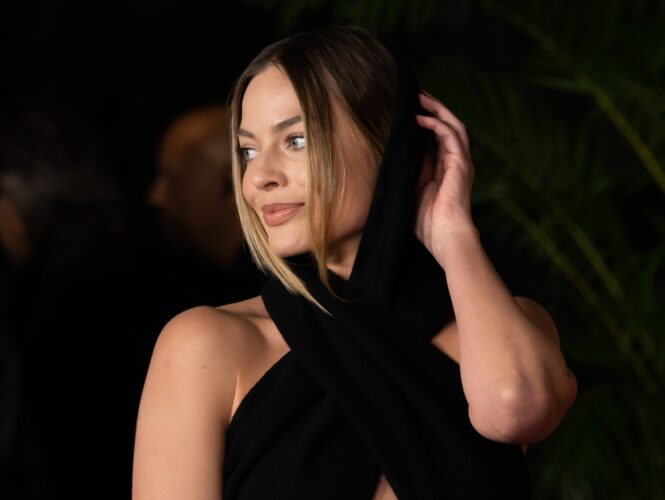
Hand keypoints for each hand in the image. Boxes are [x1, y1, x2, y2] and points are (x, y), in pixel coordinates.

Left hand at [415, 92, 476, 263]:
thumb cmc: (428, 224)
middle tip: (418, 97)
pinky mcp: (461, 164)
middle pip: (448, 128)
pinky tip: (422, 118)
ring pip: (453, 126)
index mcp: (445, 171)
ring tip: (421, 98)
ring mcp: (460, 163)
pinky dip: (437, 124)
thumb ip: (412, 174)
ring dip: (438, 110)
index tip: (412, 112)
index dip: (427, 124)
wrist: (445, 237)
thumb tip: (400, 157)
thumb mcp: (413, 192)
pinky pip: (450, 136)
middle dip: (434, 110)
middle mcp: (455, 164)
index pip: (438, 140)